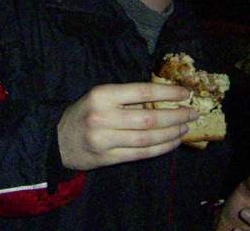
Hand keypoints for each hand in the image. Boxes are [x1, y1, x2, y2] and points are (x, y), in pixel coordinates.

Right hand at [57, 82, 197, 170]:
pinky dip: (160, 148)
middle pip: (149, 118)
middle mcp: (103, 117)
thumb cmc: (85, 112)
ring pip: (147, 138)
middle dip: (175, 116)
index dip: (167, 92)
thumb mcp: (101, 96)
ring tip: (185, 127)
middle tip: (192, 113)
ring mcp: (105, 140)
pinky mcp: (107, 158)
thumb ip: (127, 96)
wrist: (57, 140)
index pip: (142, 92)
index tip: (185, 93)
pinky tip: (172, 142)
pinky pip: (141, 154)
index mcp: (102, 95)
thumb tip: (165, 97)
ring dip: (171, 133)